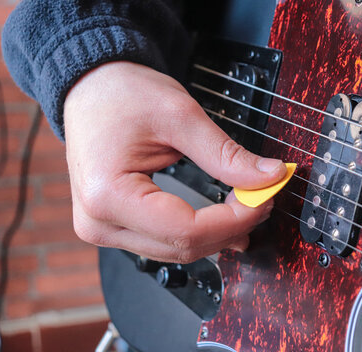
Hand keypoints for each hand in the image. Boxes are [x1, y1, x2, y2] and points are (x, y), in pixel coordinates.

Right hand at [63, 61, 285, 262]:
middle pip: (183, 247)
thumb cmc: (122, 95)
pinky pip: (164, 243)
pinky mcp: (113, 227)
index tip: (264, 199)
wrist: (92, 90)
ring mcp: (102, 229)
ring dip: (218, 234)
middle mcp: (98, 222)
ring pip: (176, 251)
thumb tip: (269, 177)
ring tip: (246, 207)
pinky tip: (222, 222)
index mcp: (108, 195)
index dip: (234, 219)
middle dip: (231, 227)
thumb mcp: (180, 117)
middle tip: (262, 199)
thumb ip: (226, 155)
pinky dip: (198, 234)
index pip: (186, 230)